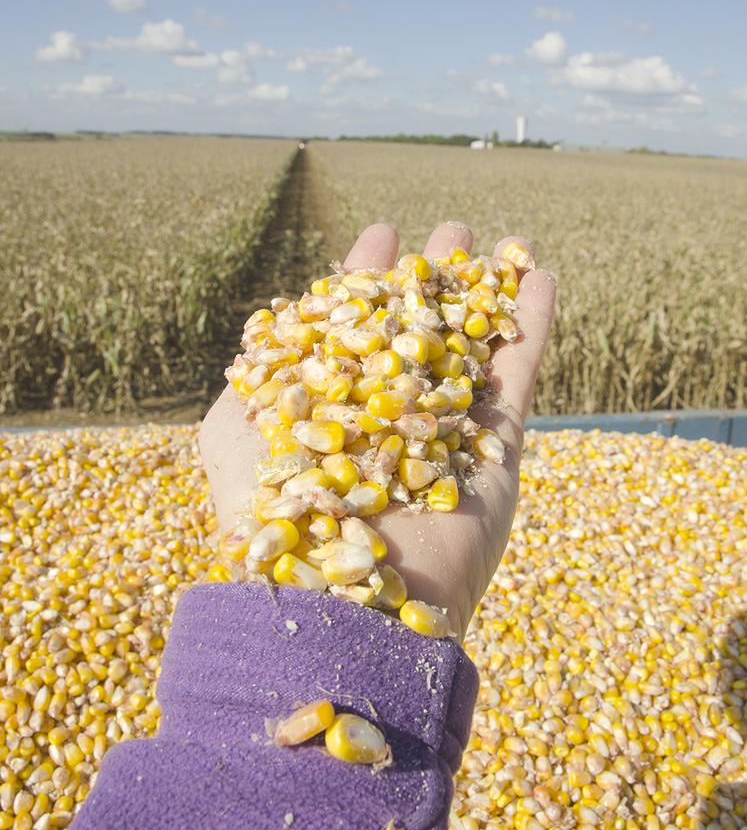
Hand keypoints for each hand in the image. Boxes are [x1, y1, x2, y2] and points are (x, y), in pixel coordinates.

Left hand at [199, 220, 555, 639]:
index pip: (352, 327)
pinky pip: (518, 376)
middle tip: (452, 230)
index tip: (382, 233)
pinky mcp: (495, 452)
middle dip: (433, 279)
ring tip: (503, 242)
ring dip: (487, 292)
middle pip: (417, 329)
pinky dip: (531, 326)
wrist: (339, 600)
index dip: (366, 280)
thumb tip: (276, 326)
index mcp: (329, 405)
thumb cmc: (273, 513)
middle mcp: (387, 415)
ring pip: (472, 345)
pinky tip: (542, 277)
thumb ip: (258, 372)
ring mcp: (443, 433)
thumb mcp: (235, 429)